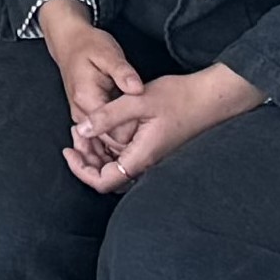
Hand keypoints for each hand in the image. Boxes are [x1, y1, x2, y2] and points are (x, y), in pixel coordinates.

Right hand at [32, 0, 141, 131]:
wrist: (69, 42)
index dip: (135, 129)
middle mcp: (80, 112)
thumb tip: (138, 89)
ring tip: (141, 121)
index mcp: (87, 99)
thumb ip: (123, 73)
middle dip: (131, 135)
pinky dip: (116, 131)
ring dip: (124, 135)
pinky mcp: (84, 116)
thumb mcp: (109, 54)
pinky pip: (102, 134)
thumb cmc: (88, 46)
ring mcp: (81, 116)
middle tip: (149, 122)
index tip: (150, 120)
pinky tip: (129, 120)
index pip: (115, 131)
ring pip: (106, 140)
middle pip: (110, 140)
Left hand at [67, 58, 258, 191]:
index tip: (68, 149)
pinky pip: (128, 159)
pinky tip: (104, 128)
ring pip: (117, 168)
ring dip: (98, 153)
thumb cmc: (178, 97)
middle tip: (75, 133)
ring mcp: (153, 159)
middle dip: (87, 159)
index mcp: (141, 157)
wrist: (211, 98)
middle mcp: (148, 164)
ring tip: (86, 128)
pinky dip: (111, 148)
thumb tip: (81, 129)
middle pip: (108, 178)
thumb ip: (107, 116)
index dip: (81, 169)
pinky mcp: (156, 150)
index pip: (103, 182)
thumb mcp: (136, 100)